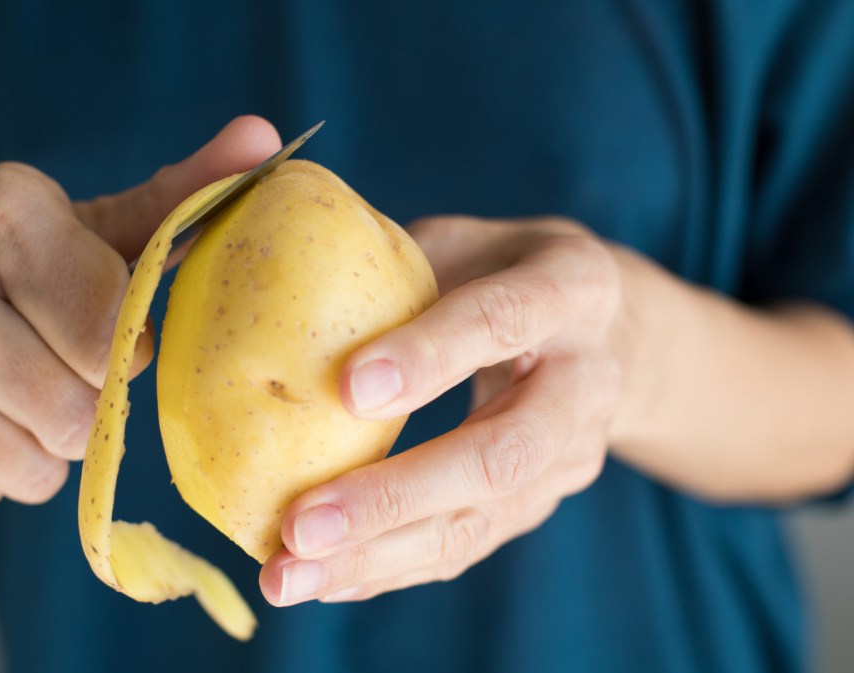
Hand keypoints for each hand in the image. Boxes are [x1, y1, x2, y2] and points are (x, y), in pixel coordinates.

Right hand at [0, 116, 280, 512]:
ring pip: (27, 471)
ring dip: (36, 451)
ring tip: (2, 394)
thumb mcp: (89, 227)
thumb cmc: (5, 267)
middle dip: (83, 412)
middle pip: (72, 416)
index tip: (97, 331)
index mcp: (1, 214)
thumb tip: (265, 143)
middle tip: (50, 371)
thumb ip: (178, 199)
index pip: (114, 335)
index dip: (123, 351)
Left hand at [260, 215, 623, 603]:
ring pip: (481, 520)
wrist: (609, 330)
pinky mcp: (541, 503)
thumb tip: (283, 287)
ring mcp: (572, 454)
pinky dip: (389, 568)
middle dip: (395, 496)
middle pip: (502, 453)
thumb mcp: (465, 239)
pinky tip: (323, 579)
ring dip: (379, 556)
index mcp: (570, 287)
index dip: (431, 356)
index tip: (347, 389)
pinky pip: (465, 544)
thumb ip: (397, 263)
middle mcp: (586, 380)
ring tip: (288, 578)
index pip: (503, 319)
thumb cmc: (503, 267)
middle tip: (300, 525)